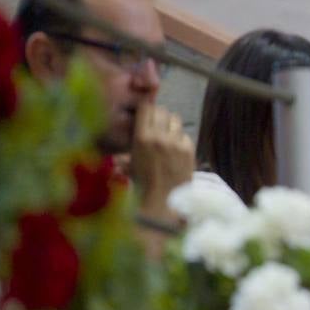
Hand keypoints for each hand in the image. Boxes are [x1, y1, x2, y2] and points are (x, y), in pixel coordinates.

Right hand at [129, 102, 193, 220]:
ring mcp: (177, 142)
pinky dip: (180, 138)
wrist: (163, 200)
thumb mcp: (129, 165)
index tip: (145, 113)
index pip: (146, 108)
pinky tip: (176, 148)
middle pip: (162, 110)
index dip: (145, 109)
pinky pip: (185, 134)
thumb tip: (120, 148)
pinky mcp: (190, 149)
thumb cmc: (142, 184)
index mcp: (142, 137)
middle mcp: (160, 136)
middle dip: (158, 115)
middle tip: (156, 124)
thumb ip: (126, 152)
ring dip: (170, 124)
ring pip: (175, 119)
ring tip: (167, 134)